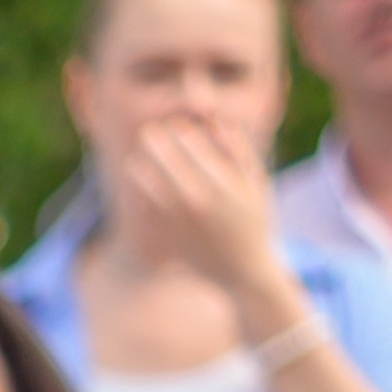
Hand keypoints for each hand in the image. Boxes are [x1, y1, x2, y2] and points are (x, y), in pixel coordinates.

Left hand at [115, 112, 284, 312]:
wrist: (244, 272)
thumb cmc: (253, 222)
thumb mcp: (256, 184)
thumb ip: (239, 150)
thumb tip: (216, 119)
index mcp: (223, 183)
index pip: (194, 146)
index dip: (180, 133)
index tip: (175, 126)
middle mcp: (200, 200)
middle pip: (168, 162)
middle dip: (156, 144)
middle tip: (147, 133)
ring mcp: (182, 221)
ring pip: (151, 186)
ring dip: (140, 170)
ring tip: (134, 161)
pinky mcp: (171, 238)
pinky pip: (148, 211)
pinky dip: (141, 196)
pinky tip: (138, 187)